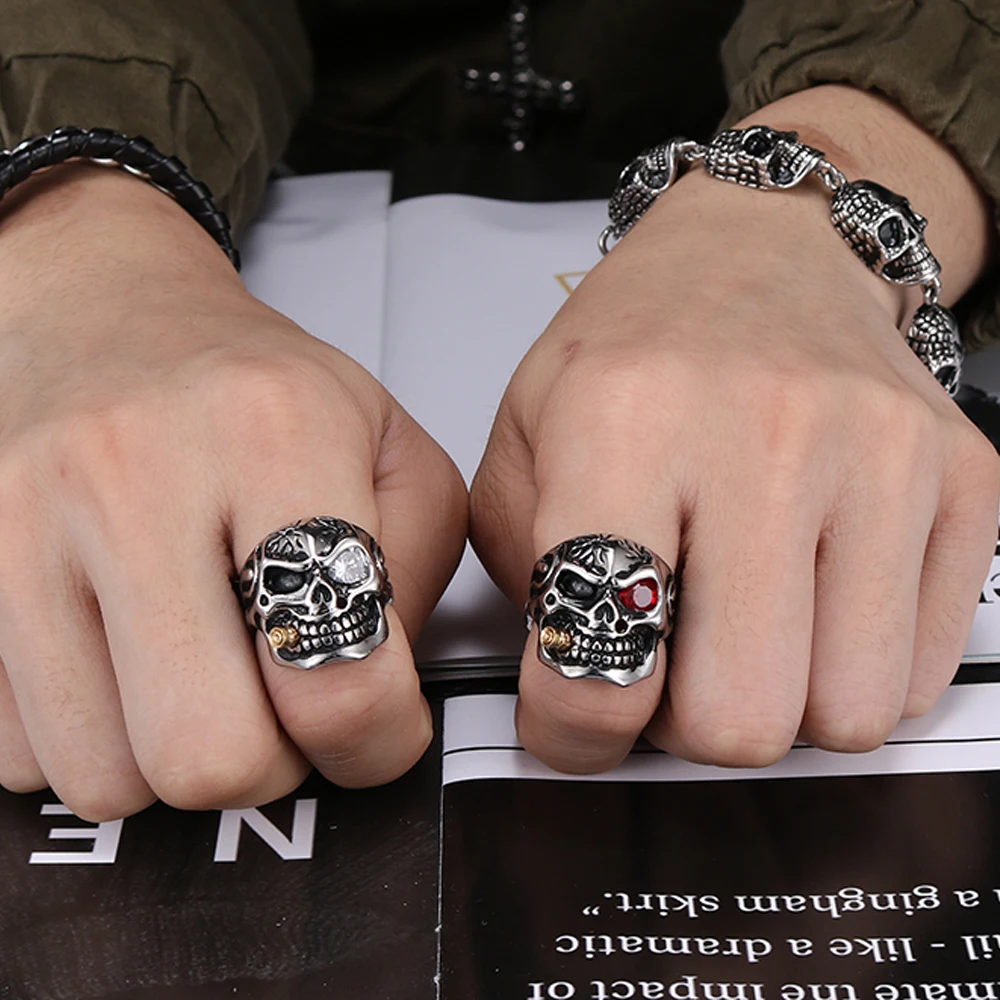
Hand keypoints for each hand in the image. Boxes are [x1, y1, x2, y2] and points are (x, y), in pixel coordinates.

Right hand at [0, 163, 466, 819]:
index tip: (376, 731)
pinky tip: (130, 662)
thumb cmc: (259, 392)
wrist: (114, 318)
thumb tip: (378, 708)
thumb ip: (417, 577)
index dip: (375, 742)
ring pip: (106, 775)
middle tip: (281, 711)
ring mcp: (28, 525)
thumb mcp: (394, 452)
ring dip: (173, 757)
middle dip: (266, 767)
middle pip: (208, 754)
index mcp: (276, 434)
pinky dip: (95, 735)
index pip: (335, 676)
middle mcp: (138, 474)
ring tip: (204, 674)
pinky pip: (21, 752)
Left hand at [471, 87, 999, 771]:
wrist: (764, 254)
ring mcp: (885, 456)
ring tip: (741, 631)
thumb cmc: (634, 352)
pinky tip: (811, 602)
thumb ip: (525, 579)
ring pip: (845, 716)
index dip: (573, 727)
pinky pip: (918, 673)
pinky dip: (853, 670)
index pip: (603, 661)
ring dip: (780, 705)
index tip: (572, 715)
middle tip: (667, 665)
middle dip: (687, 729)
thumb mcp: (522, 441)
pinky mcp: (967, 480)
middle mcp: (766, 435)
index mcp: (624, 422)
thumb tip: (576, 706)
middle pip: (741, 720)